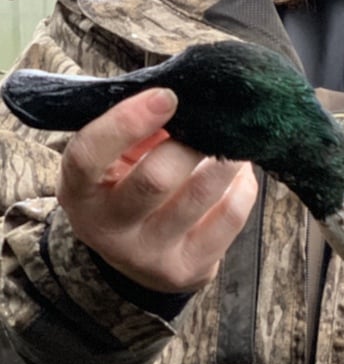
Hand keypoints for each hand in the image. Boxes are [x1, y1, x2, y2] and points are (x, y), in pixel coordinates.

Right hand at [57, 86, 258, 292]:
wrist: (138, 254)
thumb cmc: (126, 184)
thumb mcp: (113, 158)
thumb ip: (135, 128)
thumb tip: (184, 94)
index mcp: (80, 192)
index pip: (89, 156)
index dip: (127, 122)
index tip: (167, 96)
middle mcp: (108, 230)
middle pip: (155, 180)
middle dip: (191, 143)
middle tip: (214, 121)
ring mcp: (148, 255)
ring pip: (200, 196)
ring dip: (226, 159)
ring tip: (234, 140)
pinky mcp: (188, 269)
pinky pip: (230, 216)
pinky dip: (242, 185)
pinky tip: (238, 172)